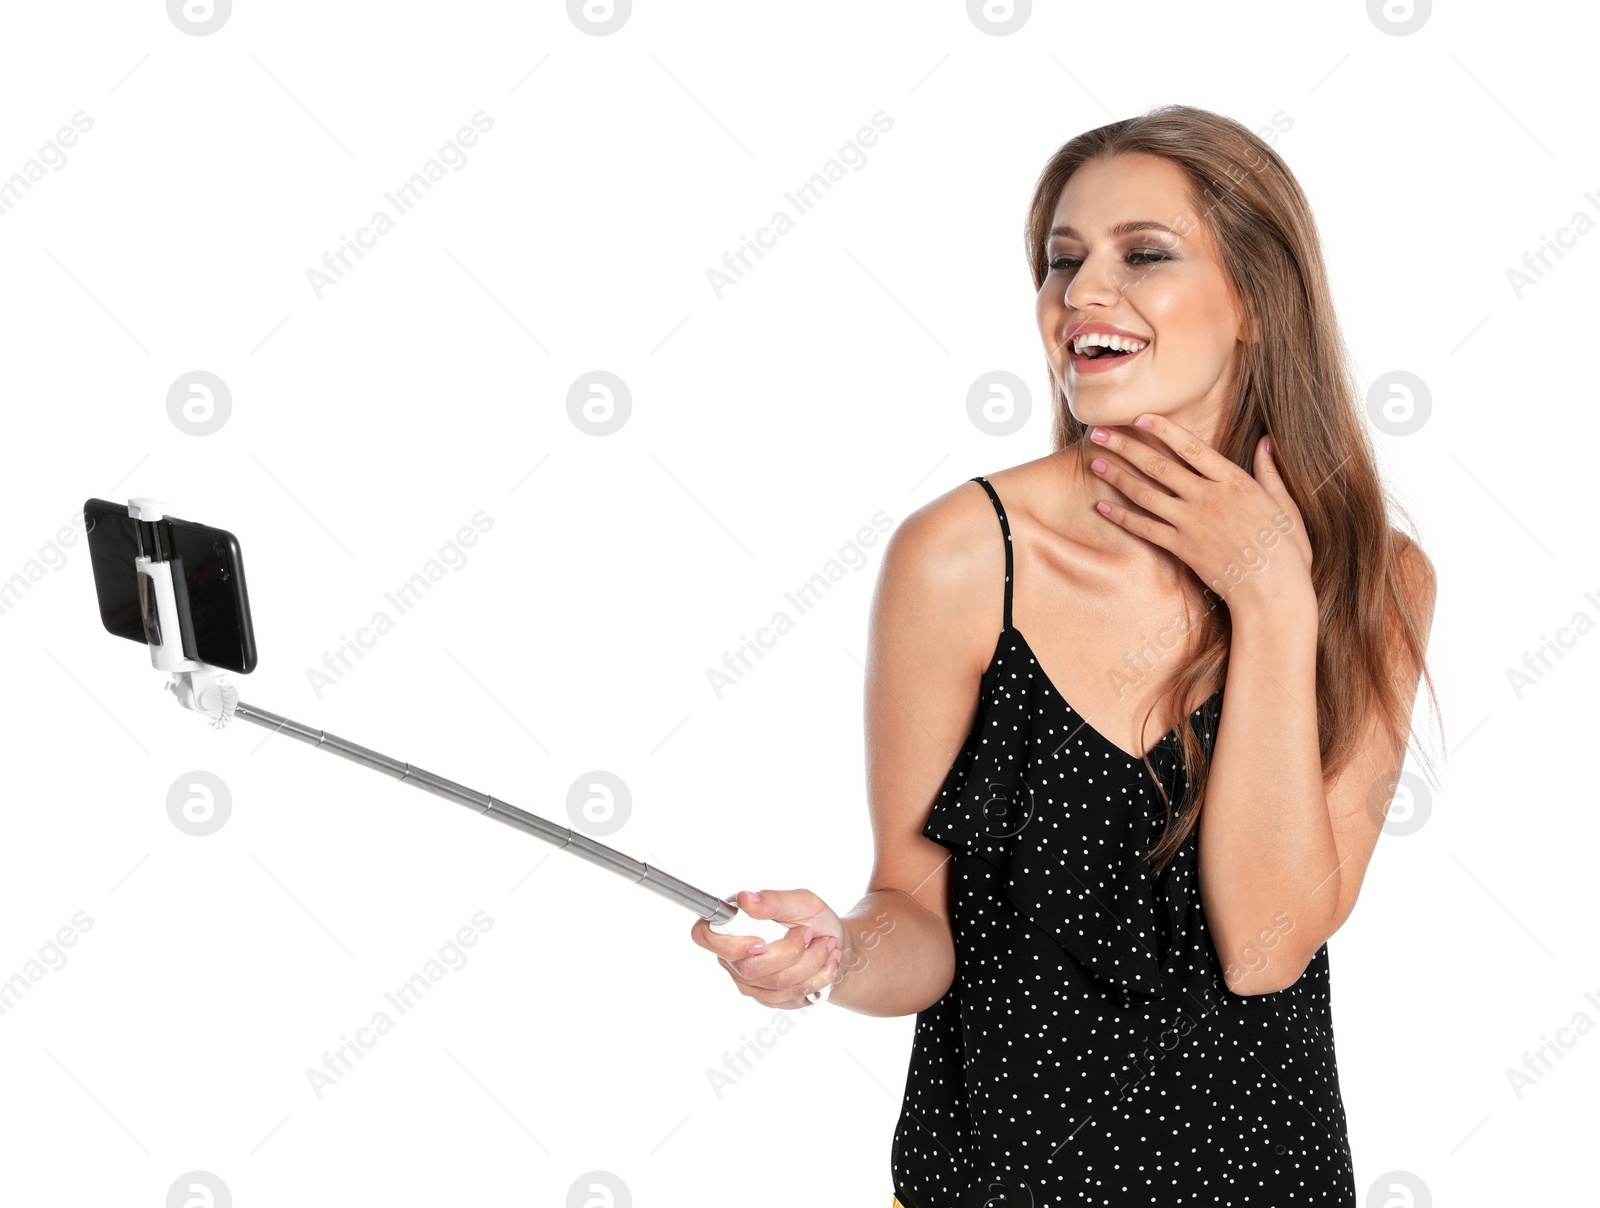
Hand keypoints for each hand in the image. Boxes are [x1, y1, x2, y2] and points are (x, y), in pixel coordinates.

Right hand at [689, 889, 844, 1008]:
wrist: (833, 944)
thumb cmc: (812, 918)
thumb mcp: (800, 901)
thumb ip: (773, 900)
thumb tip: (745, 899)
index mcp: (731, 924)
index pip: (703, 936)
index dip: (727, 944)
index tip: (762, 942)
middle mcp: (732, 956)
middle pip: (748, 968)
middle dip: (790, 951)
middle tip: (809, 933)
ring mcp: (748, 981)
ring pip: (775, 984)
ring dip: (810, 964)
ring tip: (824, 946)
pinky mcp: (767, 998)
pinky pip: (790, 996)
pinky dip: (816, 979)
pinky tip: (825, 964)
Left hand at [1086, 415, 1313, 614]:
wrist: (1273, 592)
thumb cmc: (1286, 551)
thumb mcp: (1285, 506)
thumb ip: (1270, 472)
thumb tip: (1267, 442)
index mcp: (1235, 482)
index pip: (1191, 446)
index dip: (1162, 429)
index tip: (1139, 416)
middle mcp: (1208, 497)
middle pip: (1159, 465)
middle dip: (1127, 446)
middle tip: (1101, 432)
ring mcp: (1192, 523)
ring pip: (1146, 493)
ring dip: (1117, 477)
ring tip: (1095, 462)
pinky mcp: (1182, 548)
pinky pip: (1145, 529)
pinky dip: (1122, 517)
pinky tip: (1102, 507)